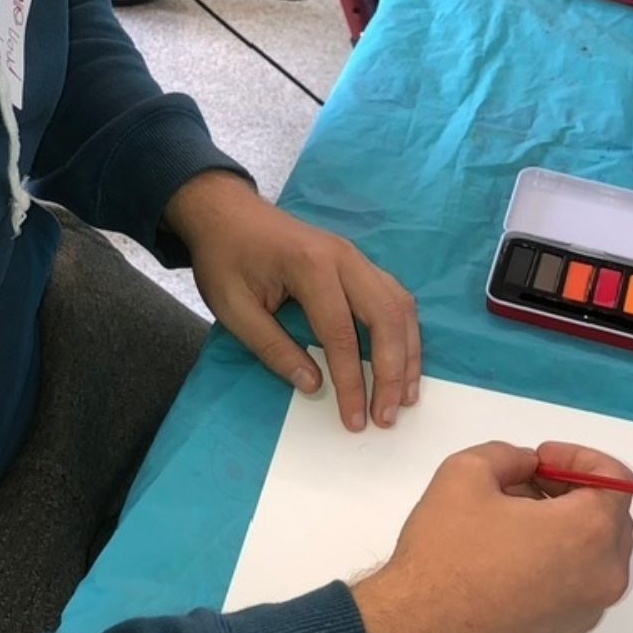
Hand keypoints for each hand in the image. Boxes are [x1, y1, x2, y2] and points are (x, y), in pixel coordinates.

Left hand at [163, 172, 419, 431]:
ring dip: (408, 353)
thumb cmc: (224, 259)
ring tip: (405, 396)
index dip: (351, 381)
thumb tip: (314, 387)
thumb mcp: (233, 308)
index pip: (341, 333)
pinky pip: (394, 296)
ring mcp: (356, 256)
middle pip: (385, 317)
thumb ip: (272, 348)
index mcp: (310, 266)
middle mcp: (344, 257)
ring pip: (399, 305)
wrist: (226, 212)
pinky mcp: (358, 262)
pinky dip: (404, 332)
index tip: (354, 419)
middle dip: (392, 371)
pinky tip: (403, 361)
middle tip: (388, 415)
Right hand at [350, 440, 632, 632]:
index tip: (539, 460)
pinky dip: (554, 565)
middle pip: (609, 519)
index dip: (579, 458)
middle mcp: (603, 577)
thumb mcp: (465, 474)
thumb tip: (527, 467)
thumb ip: (508, 456)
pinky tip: (504, 564)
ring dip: (562, 529)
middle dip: (571, 493)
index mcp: (590, 534)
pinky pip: (574, 588)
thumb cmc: (446, 555)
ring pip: (592, 555)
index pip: (616, 481)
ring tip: (508, 524)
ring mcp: (586, 614)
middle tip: (524, 485)